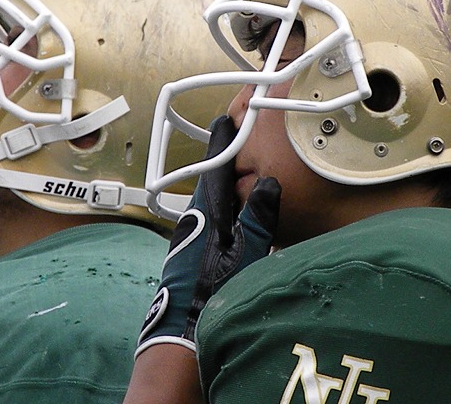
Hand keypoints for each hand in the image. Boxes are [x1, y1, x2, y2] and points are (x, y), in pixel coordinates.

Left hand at [136, 115, 279, 356]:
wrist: (182, 329)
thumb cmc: (213, 291)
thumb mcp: (246, 252)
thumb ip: (258, 217)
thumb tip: (269, 183)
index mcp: (207, 211)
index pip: (214, 166)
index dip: (221, 142)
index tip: (226, 121)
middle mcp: (194, 218)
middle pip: (210, 182)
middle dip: (223, 163)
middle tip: (240, 146)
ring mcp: (189, 236)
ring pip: (209, 201)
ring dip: (223, 188)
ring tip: (242, 179)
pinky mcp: (188, 253)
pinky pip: (208, 220)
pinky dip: (222, 210)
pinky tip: (233, 221)